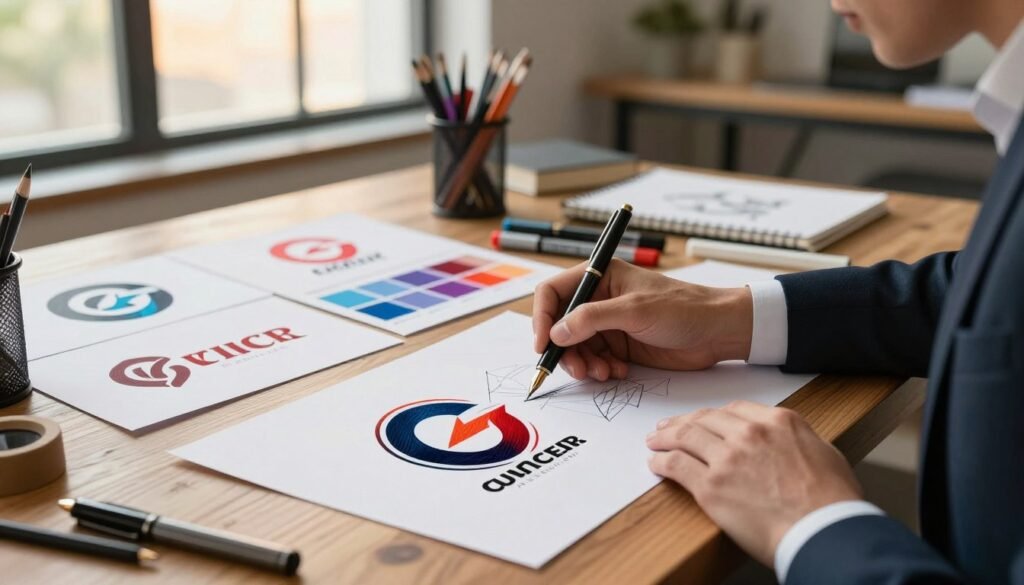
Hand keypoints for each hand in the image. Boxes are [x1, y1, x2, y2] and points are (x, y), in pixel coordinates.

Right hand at [532, 259, 752, 379]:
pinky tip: (619, 371)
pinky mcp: (620, 346)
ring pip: (576, 348)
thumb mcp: (635, 310)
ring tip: (604, 373)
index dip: (542, 317)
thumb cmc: (684, 308)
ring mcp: (609, 324)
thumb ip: (592, 319)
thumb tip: (557, 332)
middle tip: (579, 370)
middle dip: (564, 350)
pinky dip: (600, 370)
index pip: (553, 292)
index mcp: (600, 277)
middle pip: (560, 325)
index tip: (543, 344)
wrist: (718, 332)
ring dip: (583, 364)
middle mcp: (599, 299)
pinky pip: (594, 360)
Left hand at [646, 400, 862, 566]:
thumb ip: (796, 439)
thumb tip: (785, 443)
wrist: (824, 531)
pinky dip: (662, 462)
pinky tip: (655, 463)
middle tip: (668, 428)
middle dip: (683, 423)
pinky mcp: (711, 486)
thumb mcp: (823, 452)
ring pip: (686, 438)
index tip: (702, 420)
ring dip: (665, 438)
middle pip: (705, 420)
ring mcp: (727, 458)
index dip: (712, 415)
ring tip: (654, 442)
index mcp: (778, 421)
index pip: (734, 410)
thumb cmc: (833, 501)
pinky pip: (677, 465)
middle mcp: (749, 433)